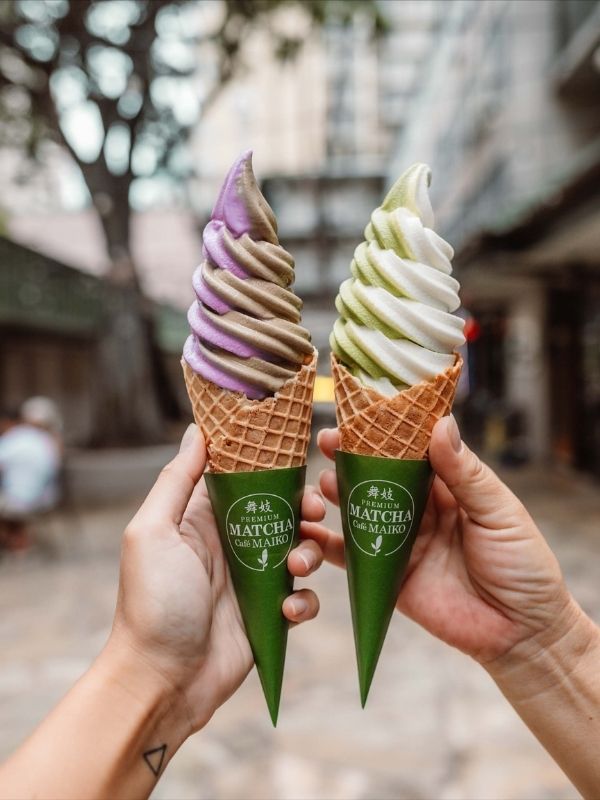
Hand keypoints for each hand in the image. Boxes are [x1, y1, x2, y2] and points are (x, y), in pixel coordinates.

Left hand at [108, 424, 323, 732]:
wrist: (163, 680)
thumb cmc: (152, 603)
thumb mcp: (153, 532)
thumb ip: (178, 481)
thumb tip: (198, 430)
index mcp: (203, 516)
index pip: (244, 475)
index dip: (271, 461)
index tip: (297, 449)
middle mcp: (231, 541)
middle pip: (282, 508)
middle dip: (305, 505)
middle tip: (316, 509)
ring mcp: (253, 578)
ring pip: (301, 548)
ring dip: (309, 552)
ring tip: (296, 568)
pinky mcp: (270, 613)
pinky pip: (304, 596)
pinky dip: (305, 601)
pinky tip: (289, 611)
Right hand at [309, 416, 579, 666]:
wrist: (520, 633)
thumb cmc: (523, 565)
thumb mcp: (499, 514)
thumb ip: (466, 474)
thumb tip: (441, 423)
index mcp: (446, 486)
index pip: (406, 451)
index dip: (378, 435)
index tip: (351, 421)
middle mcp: (417, 508)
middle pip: (373, 478)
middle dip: (345, 462)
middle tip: (326, 450)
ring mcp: (399, 541)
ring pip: (354, 513)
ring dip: (329, 500)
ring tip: (316, 494)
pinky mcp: (385, 577)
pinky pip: (348, 558)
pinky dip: (323, 549)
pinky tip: (305, 539)